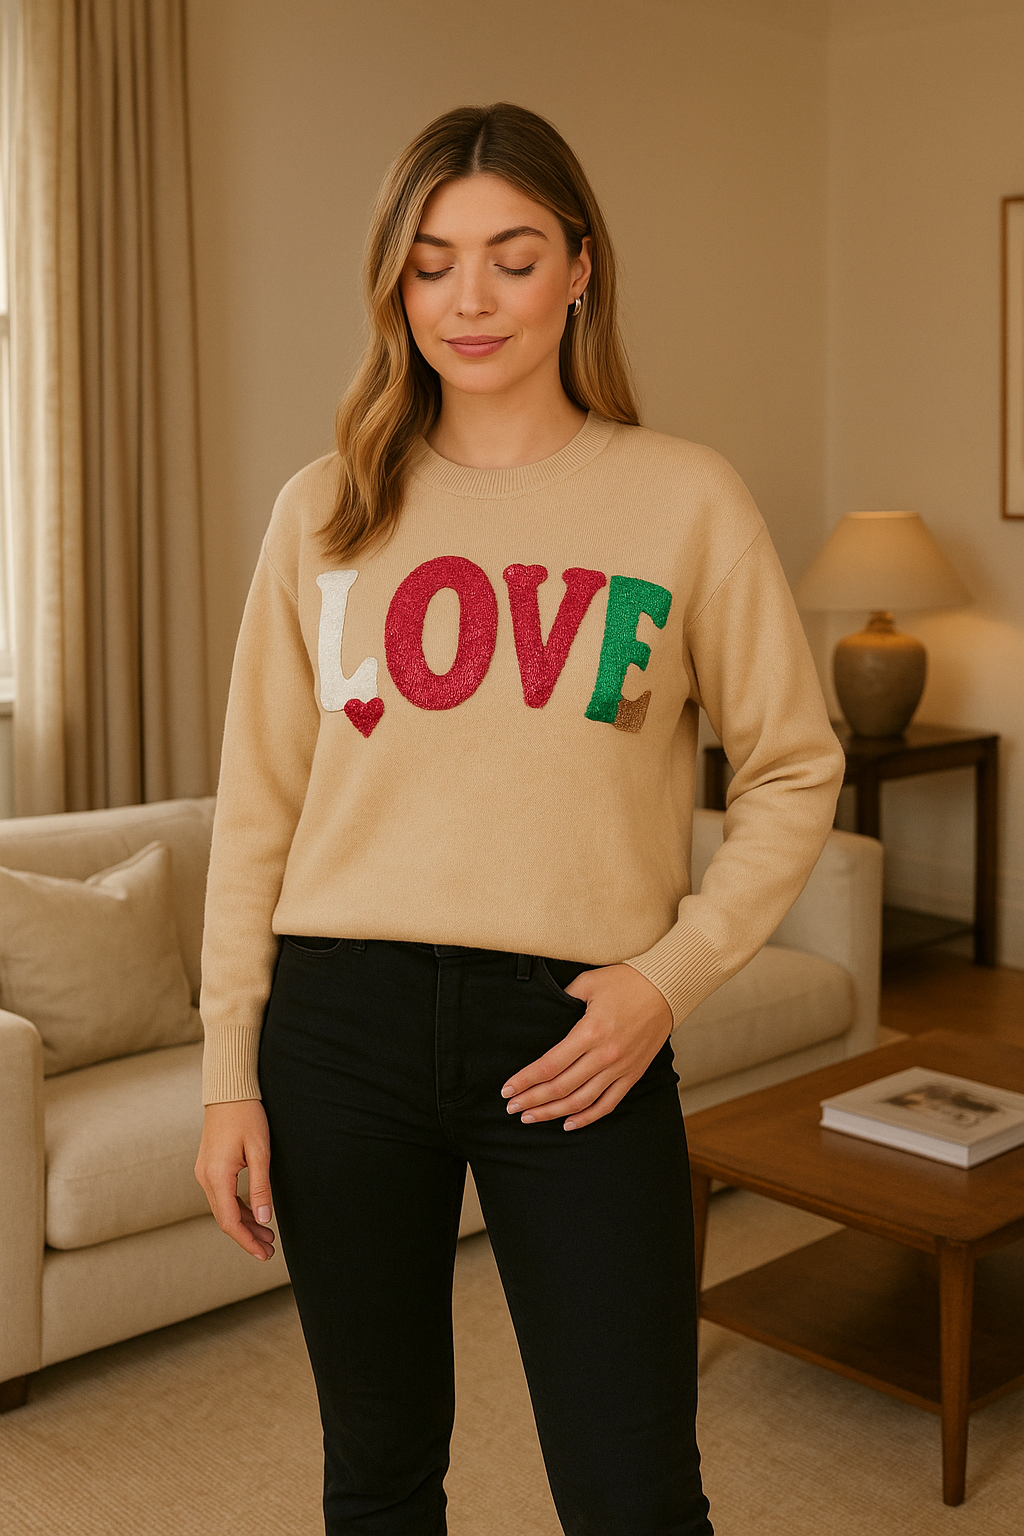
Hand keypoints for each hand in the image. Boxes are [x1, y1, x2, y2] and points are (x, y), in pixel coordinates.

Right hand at [194, 1099, 275, 1260]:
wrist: (228, 1091)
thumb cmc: (247, 1116)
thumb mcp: (260, 1152)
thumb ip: (260, 1188)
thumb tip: (264, 1220)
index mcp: (216, 1177)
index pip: (230, 1222)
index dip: (247, 1242)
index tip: (264, 1255)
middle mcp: (205, 1178)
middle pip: (225, 1218)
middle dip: (247, 1236)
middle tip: (270, 1250)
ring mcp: (204, 1172)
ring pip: (223, 1208)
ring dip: (244, 1223)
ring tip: (267, 1235)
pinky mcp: (208, 1166)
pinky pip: (222, 1195)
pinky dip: (238, 1207)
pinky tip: (254, 1213)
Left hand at [501, 964, 672, 1130]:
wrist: (666, 989)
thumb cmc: (626, 981)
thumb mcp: (588, 983)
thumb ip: (562, 998)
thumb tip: (543, 1013)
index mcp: (590, 1032)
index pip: (550, 1065)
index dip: (526, 1080)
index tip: (507, 1089)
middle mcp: (604, 1055)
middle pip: (561, 1087)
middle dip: (532, 1100)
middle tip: (512, 1107)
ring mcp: (620, 1068)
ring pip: (581, 1101)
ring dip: (553, 1112)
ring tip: (531, 1118)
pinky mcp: (632, 1074)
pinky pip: (608, 1103)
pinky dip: (588, 1117)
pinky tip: (568, 1123)